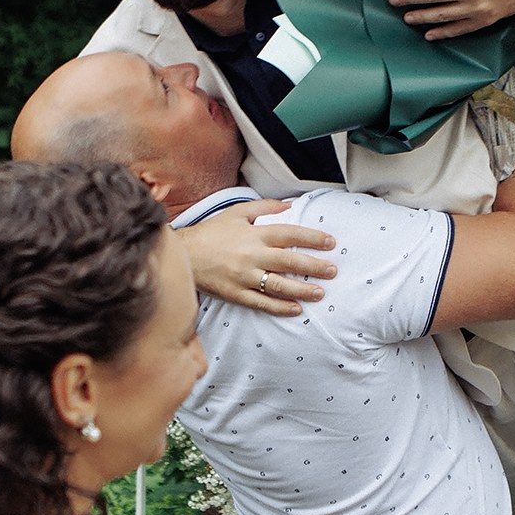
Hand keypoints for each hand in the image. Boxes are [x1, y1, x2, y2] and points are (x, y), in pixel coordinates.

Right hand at [179, 198, 336, 315]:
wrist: (182, 254)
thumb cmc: (211, 232)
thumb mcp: (236, 213)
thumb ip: (264, 208)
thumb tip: (289, 205)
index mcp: (254, 234)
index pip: (290, 234)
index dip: (312, 238)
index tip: (330, 242)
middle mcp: (252, 256)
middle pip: (289, 261)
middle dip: (314, 266)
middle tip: (333, 271)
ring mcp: (244, 277)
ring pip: (279, 285)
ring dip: (302, 290)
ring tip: (321, 293)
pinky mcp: (236, 294)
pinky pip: (262, 303)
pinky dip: (280, 307)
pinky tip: (296, 309)